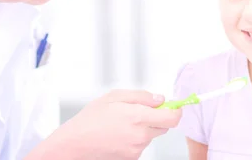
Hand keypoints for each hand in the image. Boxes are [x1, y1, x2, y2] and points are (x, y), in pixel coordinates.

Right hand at [30, 89, 181, 159]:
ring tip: (121, 123)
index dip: (176, 110)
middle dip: (157, 117)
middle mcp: (141, 135)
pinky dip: (135, 138)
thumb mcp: (114, 96)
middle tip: (140, 111)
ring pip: (151, 135)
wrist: (74, 144)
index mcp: (138, 117)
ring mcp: (137, 149)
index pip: (173, 118)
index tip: (174, 106)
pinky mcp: (132, 158)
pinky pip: (141, 145)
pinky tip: (118, 134)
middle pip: (164, 126)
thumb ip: (142, 96)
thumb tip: (160, 99)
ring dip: (144, 128)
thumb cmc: (90, 119)